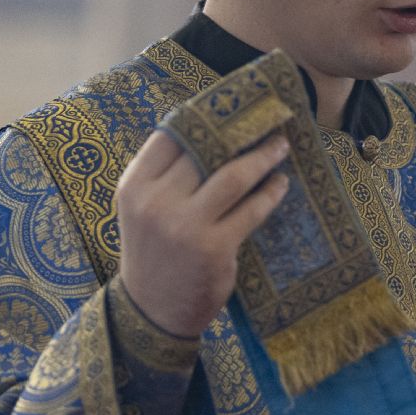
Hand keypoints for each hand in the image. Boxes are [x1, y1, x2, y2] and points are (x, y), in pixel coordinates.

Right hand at [115, 131, 290, 335]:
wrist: (152, 310)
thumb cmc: (155, 250)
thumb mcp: (145, 208)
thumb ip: (168, 174)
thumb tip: (211, 128)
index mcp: (135, 185)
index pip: (172, 134)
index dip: (206, 115)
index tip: (233, 103)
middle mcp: (156, 202)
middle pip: (207, 150)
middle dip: (242, 131)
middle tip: (269, 118)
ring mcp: (184, 226)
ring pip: (234, 176)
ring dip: (263, 156)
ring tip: (281, 146)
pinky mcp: (213, 248)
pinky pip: (250, 210)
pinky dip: (269, 193)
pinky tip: (280, 184)